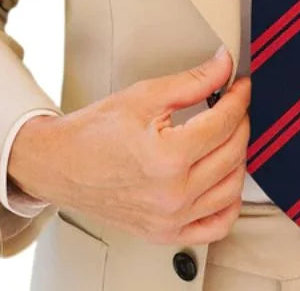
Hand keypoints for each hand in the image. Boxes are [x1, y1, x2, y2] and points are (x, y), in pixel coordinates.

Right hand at [8, 47, 250, 244]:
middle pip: (233, 152)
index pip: (224, 122)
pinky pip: (215, 226)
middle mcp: (173, 194)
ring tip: (229, 135)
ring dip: (239, 156)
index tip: (241, 86)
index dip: (239, 97)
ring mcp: (170, 219)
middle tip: (235, 104)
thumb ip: (192, 81)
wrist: (58, 164)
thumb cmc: (93, 133)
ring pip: (232, 188)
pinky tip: (226, 180)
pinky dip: (229, 203)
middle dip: (241, 121)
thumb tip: (223, 67)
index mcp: (168, 158)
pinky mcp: (165, 233)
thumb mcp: (145, 95)